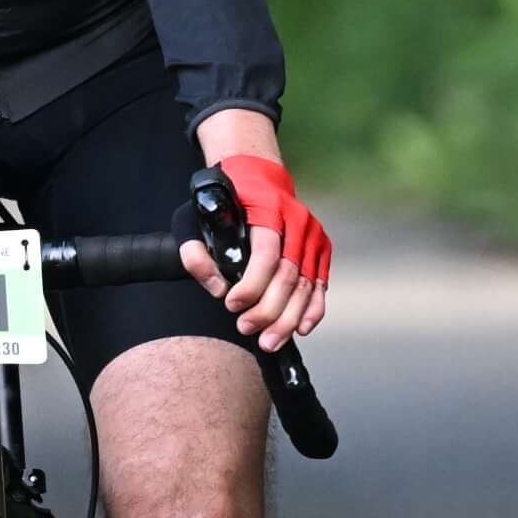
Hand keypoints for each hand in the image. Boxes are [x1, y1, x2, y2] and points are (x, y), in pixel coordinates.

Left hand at [180, 150, 330, 351]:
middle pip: (289, 275)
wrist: (258, 176)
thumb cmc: (226, 201)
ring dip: (289, 318)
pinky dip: (313, 309)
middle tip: (247, 329)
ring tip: (269, 341)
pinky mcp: (321, 248)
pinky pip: (320, 284)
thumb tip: (217, 289)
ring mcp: (313, 235)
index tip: (232, 305)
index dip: (252, 284)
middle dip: (268, 309)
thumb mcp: (196, 218)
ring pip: (307, 285)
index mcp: (268, 209)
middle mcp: (298, 221)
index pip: (266, 252)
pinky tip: (301, 329)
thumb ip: (196, 254)